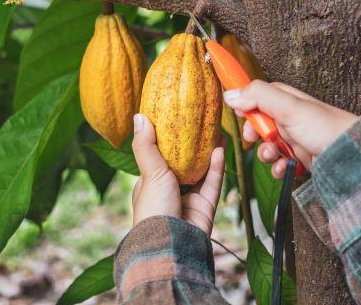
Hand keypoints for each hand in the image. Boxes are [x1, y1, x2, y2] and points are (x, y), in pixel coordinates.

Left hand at [130, 114, 224, 234]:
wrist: (170, 244)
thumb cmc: (153, 209)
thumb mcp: (149, 173)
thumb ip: (146, 145)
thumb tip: (139, 117)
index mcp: (152, 184)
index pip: (160, 158)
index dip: (169, 141)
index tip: (177, 121)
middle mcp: (170, 191)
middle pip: (184, 164)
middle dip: (193, 146)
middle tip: (201, 124)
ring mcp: (188, 200)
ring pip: (201, 172)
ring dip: (209, 153)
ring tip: (216, 131)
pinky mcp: (206, 207)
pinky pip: (212, 183)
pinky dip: (217, 167)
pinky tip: (220, 149)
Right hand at [223, 80, 357, 177]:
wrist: (353, 156)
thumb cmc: (327, 127)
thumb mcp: (289, 107)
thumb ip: (259, 96)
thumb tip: (231, 93)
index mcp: (286, 100)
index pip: (258, 97)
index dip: (246, 105)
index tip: (238, 113)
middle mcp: (290, 118)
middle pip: (259, 124)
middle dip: (255, 134)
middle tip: (255, 138)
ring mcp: (295, 139)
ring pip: (268, 147)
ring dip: (266, 153)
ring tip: (275, 155)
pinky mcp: (300, 159)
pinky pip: (280, 164)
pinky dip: (279, 168)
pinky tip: (286, 168)